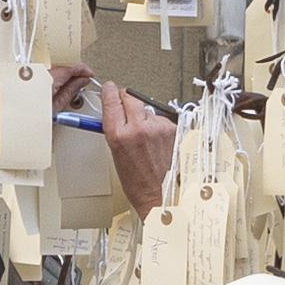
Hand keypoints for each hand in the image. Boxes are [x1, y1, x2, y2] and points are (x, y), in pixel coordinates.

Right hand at [61, 71, 177, 216]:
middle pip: (130, 97)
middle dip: (127, 100)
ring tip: (147, 139)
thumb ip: (115, 128)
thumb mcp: (115, 154)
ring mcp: (159, 128)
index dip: (110, 92)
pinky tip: (159, 143)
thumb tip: (114, 111)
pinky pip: (163, 120)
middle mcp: (139, 128)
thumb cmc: (137, 182)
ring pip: (149, 109)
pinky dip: (160, 127)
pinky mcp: (174, 130)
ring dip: (146, 118)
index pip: (111, 99)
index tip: (110, 89)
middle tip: (128, 109)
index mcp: (119, 135)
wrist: (161, 196)